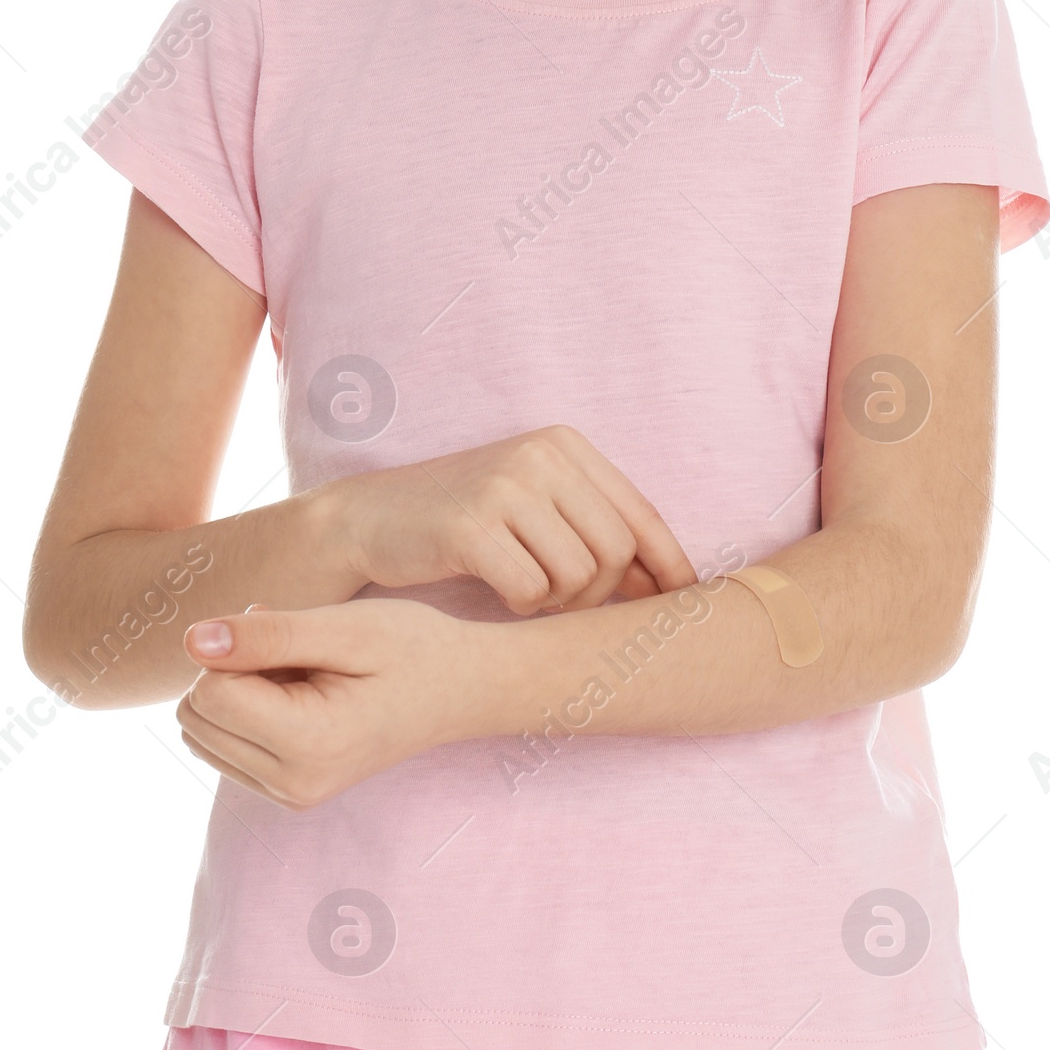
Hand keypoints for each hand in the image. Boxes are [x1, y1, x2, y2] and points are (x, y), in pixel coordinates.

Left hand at [176, 598, 485, 807]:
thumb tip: (192, 641)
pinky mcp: (288, 793)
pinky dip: (247, 711)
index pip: (208, 690)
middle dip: (231, 670)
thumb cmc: (413, 648)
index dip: (238, 647)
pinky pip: (223, 746)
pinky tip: (299, 692)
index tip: (290, 635)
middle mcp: (293, 784)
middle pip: (196, 715)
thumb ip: (266, 635)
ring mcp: (290, 795)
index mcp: (308, 744)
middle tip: (297, 651)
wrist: (463, 689)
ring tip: (301, 671)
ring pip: (202, 731)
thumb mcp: (345, 627)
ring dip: (236, 690)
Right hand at [331, 425, 696, 616]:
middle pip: (616, 551)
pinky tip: (497, 590)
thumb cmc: (464, 521)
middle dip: (599, 594)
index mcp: (565, 445)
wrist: (370, 519)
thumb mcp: (535, 505)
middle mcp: (540, 456)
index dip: (667, 565)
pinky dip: (521, 604)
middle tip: (562, 602)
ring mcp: (505, 487)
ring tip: (526, 590)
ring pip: (579, 575)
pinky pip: (531, 590)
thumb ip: (596, 528)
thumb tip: (672, 583)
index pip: (641, 513)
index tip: (679, 601)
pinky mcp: (472, 526)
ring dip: (557, 602)